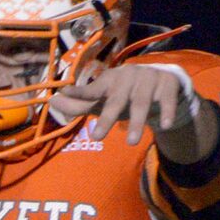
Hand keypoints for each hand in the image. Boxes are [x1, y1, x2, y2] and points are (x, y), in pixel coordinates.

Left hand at [50, 60, 200, 145]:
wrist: (162, 82)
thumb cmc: (125, 94)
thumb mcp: (103, 100)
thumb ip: (80, 104)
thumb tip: (53, 102)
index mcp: (109, 81)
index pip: (92, 89)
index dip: (79, 92)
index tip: (63, 93)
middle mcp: (127, 77)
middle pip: (116, 100)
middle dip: (107, 118)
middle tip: (96, 137)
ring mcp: (148, 79)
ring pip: (141, 103)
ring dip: (136, 122)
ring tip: (131, 143)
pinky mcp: (167, 84)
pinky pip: (167, 100)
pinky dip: (166, 112)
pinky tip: (164, 125)